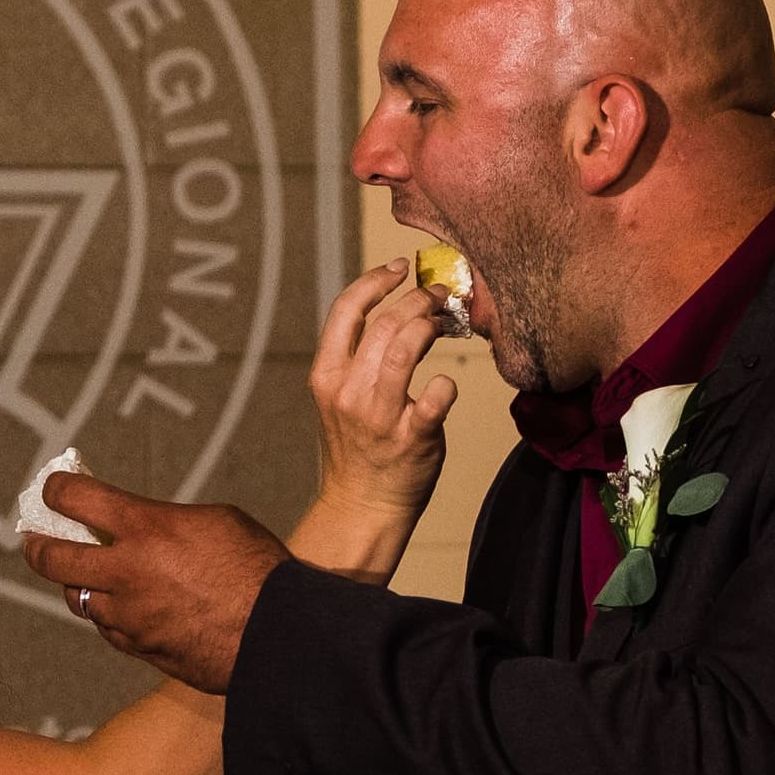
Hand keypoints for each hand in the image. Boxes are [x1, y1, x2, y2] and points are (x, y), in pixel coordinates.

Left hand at [20, 472, 286, 695]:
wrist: (278, 635)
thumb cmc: (258, 568)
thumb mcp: (215, 520)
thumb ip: (166, 521)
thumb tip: (142, 525)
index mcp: (146, 527)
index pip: (75, 498)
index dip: (56, 490)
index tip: (54, 490)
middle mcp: (126, 572)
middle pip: (52, 558)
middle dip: (37, 545)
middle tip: (35, 540)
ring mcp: (129, 616)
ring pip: (77, 599)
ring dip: (77, 584)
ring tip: (82, 575)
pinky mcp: (140, 648)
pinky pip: (109, 629)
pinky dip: (109, 616)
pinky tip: (121, 608)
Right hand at [308, 261, 459, 532]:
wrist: (363, 505)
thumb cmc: (357, 447)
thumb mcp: (339, 398)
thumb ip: (356, 358)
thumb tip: (392, 311)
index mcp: (327, 375)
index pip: (346, 309)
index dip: (375, 280)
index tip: (400, 268)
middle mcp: (349, 391)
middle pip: (384, 323)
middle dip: (416, 299)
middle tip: (438, 296)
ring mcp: (380, 415)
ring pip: (406, 347)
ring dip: (431, 325)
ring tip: (445, 321)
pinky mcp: (412, 436)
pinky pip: (436, 396)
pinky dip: (447, 383)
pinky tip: (447, 383)